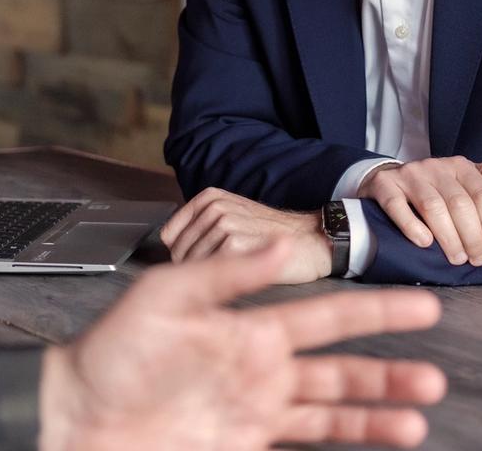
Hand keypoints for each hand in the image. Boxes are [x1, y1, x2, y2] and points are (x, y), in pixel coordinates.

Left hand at [39, 240, 446, 450]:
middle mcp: (260, 364)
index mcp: (246, 324)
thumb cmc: (115, 348)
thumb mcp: (166, 296)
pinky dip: (349, 434)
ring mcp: (256, 405)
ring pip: (333, 405)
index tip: (422, 303)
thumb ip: (226, 276)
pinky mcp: (246, 438)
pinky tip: (384, 433)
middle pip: (339, 366)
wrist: (81, 412)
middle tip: (435, 371)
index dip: (373, 312)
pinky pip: (308, 435)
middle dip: (388, 367)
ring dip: (377, 408)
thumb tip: (280, 248)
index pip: (322, 315)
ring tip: (421, 411)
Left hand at [159, 187, 331, 282]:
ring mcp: (223, 224)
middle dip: (194, 270)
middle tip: (221, 274)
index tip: (200, 264)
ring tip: (232, 277)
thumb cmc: (272, 235)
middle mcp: (213, 207)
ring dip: (207, 279)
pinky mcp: (234, 244)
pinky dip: (221, 283)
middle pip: (178, 252)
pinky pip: (211, 272)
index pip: (170, 235)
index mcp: (209, 198)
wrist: (311, 240)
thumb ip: (201, 226)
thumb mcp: (233, 216)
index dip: (181, 255)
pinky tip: (240, 280)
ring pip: (192, 264)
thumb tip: (170, 247)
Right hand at [358, 157, 481, 265]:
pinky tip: (424, 243)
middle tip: (476, 259)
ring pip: (433, 207)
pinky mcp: (384, 185)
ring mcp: (408, 175)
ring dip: (449, 237)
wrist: (387, 179)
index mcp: (459, 165)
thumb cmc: (434, 187)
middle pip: (460, 204)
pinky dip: (412, 226)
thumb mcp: (463, 179)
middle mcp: (434, 166)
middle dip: (473, 237)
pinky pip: (397, 206)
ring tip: (456, 258)